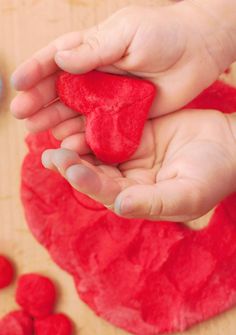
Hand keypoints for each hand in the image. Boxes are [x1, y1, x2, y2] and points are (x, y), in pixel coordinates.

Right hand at [10, 2, 234, 141]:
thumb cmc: (163, 34)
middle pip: (59, 91)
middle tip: (22, 114)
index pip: (55, 60)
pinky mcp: (123, 116)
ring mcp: (107, 98)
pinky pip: (99, 129)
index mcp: (91, 50)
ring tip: (39, 131)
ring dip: (56, 121)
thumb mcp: (126, 34)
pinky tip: (71, 144)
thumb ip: (94, 50)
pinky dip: (84, 137)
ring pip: (75, 113)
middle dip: (39, 101)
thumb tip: (60, 60)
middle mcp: (94, 76)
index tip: (17, 84)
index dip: (34, 71)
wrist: (197, 52)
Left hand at [41, 109, 235, 221]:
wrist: (228, 145)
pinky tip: (79, 115)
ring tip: (56, 135)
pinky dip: (93, 124)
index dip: (89, 183)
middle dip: (73, 165)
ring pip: (96, 151)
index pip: (107, 194)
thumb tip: (120, 205)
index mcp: (137, 199)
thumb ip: (153, 201)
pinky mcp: (133, 133)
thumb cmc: (213, 176)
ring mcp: (129, 155)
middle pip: (94, 174)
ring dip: (77, 145)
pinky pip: (109, 128)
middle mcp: (127, 179)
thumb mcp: (187, 194)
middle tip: (52, 155)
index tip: (71, 170)